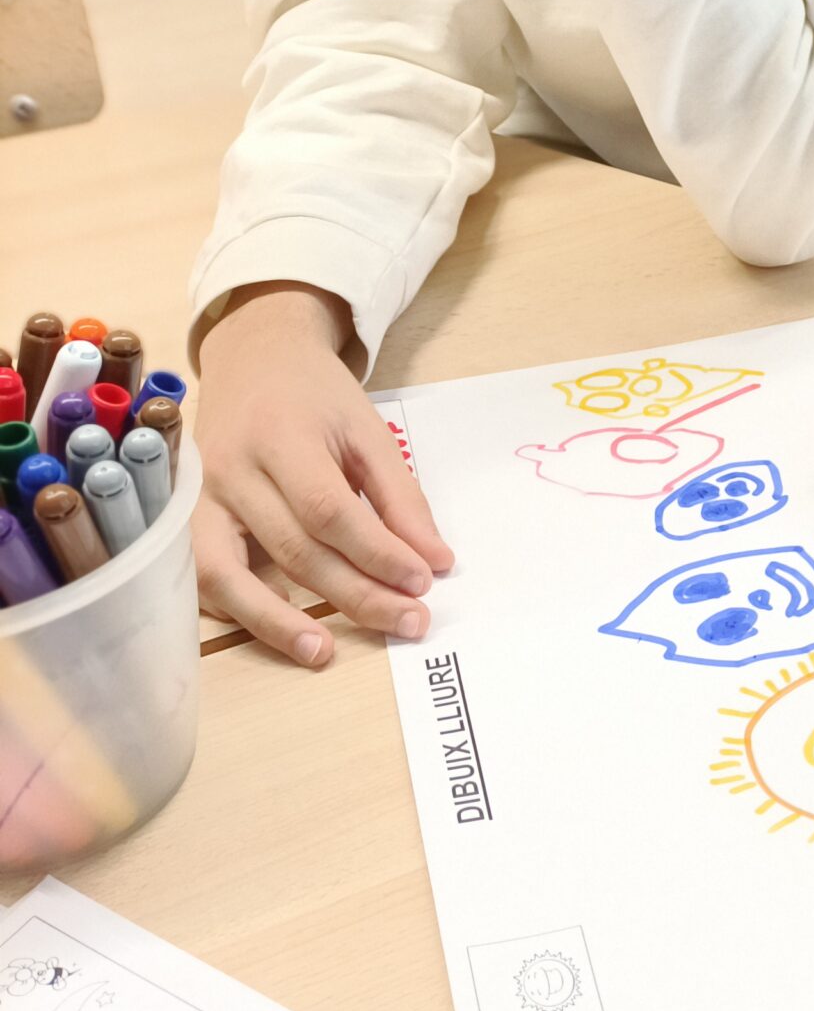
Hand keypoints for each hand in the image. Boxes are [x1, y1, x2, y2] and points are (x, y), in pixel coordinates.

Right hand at [194, 284, 453, 667]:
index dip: (376, 553)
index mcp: (282, 437)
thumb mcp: (367, 428)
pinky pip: (203, 579)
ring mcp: (197, 500)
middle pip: (292, 549)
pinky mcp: (183, 522)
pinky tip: (280, 631)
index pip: (329, 510)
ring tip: (325, 652)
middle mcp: (230, 470)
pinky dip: (238, 611)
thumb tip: (433, 562)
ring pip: (228, 574)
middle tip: (408, 622)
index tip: (421, 583)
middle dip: (355, 594)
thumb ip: (400, 496)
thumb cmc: (314, 397)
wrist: (252, 358)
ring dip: (277, 622)